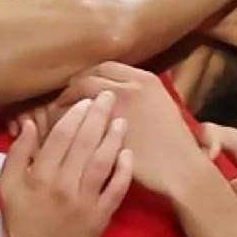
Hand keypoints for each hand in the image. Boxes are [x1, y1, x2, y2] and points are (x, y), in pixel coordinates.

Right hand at [0, 92, 132, 236]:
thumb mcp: (7, 185)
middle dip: (98, 117)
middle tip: (109, 97)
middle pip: (84, 145)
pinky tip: (129, 154)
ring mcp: (84, 203)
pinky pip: (116, 191)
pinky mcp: (100, 218)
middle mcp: (63, 187)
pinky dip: (123, 172)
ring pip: (102, 164)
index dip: (75, 116)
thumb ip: (18, 153)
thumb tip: (32, 123)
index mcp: (40, 177)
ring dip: (113, 139)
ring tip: (122, 120)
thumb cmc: (20, 220)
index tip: (85, 101)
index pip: (61, 138)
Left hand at [55, 63, 205, 196]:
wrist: (180, 169)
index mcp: (145, 79)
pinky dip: (63, 121)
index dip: (87, 76)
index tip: (79, 87)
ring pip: (78, 93)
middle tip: (63, 101)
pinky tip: (61, 133)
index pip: (104, 67)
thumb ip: (140, 95)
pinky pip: (75, 118)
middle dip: (72, 88)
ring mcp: (116, 106)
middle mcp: (129, 86)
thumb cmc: (175, 144)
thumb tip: (114, 93)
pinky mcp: (105, 128)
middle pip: (88, 77)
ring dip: (64, 102)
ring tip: (56, 115)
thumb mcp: (163, 107)